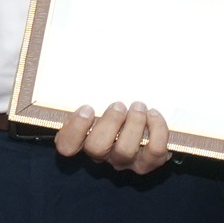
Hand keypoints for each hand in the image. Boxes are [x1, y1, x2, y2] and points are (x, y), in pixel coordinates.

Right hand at [56, 101, 171, 174]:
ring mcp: (126, 161)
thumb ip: (90, 92)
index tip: (87, 108)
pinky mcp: (149, 162)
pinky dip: (157, 130)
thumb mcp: (101, 98)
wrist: (148, 118)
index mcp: (84, 140)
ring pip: (125, 150)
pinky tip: (153, 114)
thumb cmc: (119, 106)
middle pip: (96, 148)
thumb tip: (72, 59)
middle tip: (119, 105)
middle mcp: (103, 155)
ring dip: (134, 124)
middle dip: (109, 123)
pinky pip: (154, 150)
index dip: (74, 130)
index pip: (66, 146)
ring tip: (139, 106)